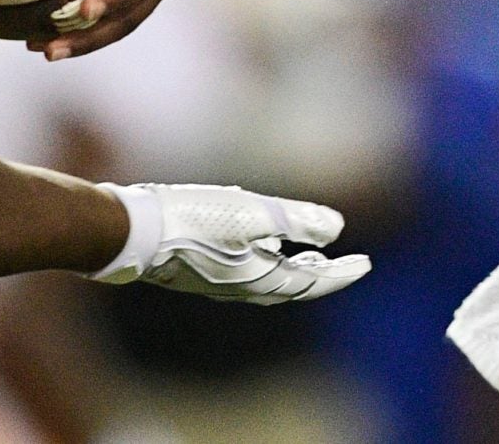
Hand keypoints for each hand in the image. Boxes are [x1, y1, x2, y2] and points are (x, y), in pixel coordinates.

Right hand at [93, 183, 370, 303]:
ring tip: (309, 255)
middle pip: (293, 284)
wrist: (132, 232)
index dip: (341, 272)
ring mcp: (219, 279)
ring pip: (269, 277)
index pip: (312, 281)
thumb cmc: (191, 219)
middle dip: (321, 274)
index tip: (366, 263)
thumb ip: (296, 220)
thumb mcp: (251, 212)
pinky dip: (266, 258)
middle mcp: (242, 286)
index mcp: (259, 277)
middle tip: (347, 263)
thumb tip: (336, 228)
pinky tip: (259, 239)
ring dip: (294, 267)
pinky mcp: (200, 269)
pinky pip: (246, 268)